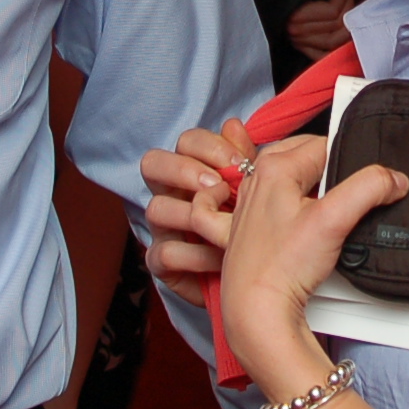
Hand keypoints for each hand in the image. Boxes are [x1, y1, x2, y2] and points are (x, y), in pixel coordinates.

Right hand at [139, 119, 255, 306]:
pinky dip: (194, 255)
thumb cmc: (252, 230)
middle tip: (217, 187)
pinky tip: (220, 257)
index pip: (186, 142)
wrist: (254, 283)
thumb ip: (242, 159)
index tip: (239, 163)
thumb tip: (232, 125)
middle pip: (154, 163)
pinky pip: (164, 253)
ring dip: (193, 216)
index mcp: (194, 171)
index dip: (208, 146)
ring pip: (155, 208)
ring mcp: (162, 228)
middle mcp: (172, 194)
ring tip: (224, 227)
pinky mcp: (162, 264)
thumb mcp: (253, 191)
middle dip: (185, 170)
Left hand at [219, 137, 403, 391]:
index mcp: (273, 167)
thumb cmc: (281, 268)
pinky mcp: (247, 227)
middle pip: (306, 157)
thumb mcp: (334, 221)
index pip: (325, 144)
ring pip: (290, 177)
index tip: (364, 183)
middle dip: (330, 172)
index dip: (350, 161)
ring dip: (310, 187)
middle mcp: (255, 180)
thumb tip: (394, 178)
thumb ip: (369, 189)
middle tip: (344, 200)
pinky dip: (281, 201)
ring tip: (325, 212)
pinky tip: (293, 217)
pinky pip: (267, 199)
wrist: (256, 311)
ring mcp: (249, 203)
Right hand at [284, 0, 354, 60]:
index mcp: (296, 16)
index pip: (332, 11)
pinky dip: (335, 50)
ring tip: (349, 13)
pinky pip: (323, 55)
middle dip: (348, 8)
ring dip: (346, 28)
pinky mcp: (302, 49)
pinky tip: (342, 38)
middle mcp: (298, 32)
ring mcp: (301, 43)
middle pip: (336, 25)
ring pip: (333, 42)